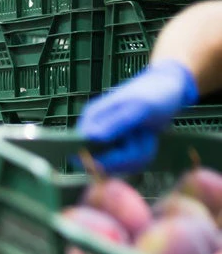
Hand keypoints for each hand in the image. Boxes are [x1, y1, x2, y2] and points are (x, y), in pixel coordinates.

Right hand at [77, 59, 198, 173]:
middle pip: (103, 163)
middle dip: (128, 155)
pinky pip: (129, 163)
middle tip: (142, 134)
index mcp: (92, 120)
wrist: (169, 88)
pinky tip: (147, 139)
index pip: (83, 151)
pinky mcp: (121, 147)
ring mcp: (108, 141)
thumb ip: (116, 123)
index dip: (102, 158)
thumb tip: (93, 137)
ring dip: (139, 152)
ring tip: (147, 133)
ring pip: (119, 165)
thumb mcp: (138, 107)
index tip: (125, 152)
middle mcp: (96, 132)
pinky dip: (142, 153)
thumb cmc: (154, 94)